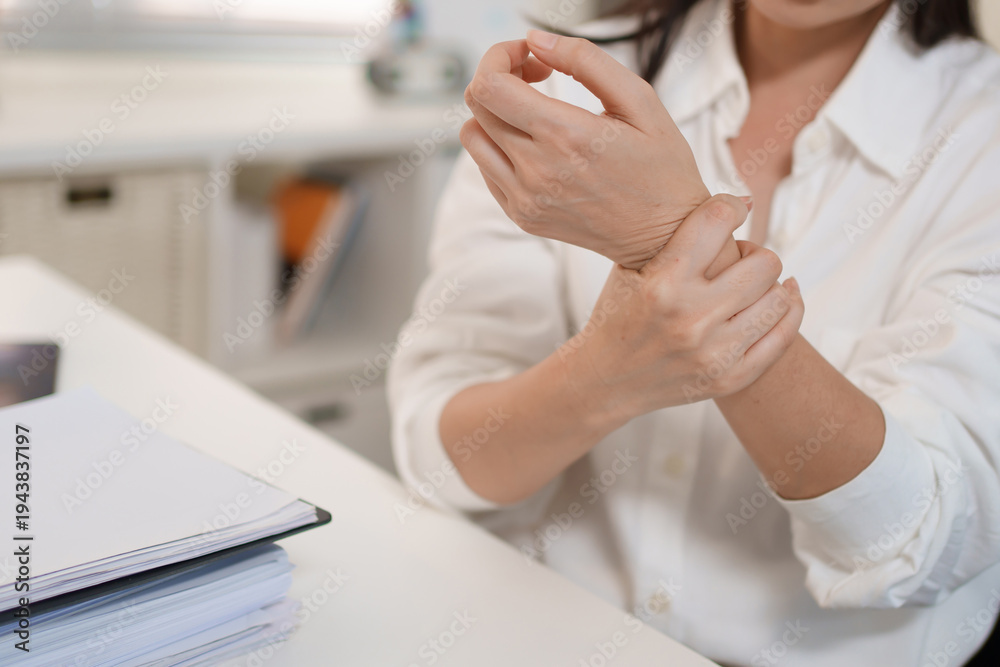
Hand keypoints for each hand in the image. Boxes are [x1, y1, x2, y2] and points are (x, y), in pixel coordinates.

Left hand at [461, 30, 713, 269]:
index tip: (530, 55)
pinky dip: (500, 146)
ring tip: (534, 111)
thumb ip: (586, 61)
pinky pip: (485, 168)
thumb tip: (535, 40)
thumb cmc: (661, 168)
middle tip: (538, 75)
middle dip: (501, 75)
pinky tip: (537, 144)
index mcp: (566, 136)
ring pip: (473, 137)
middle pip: (477, 105)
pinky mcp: (521, 215)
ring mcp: (524, 198)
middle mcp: (536, 170)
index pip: (491, 85)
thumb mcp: (640, 101)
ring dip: (494, 112)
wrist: (664, 238)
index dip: (500, 56)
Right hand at [563, 195, 803, 421]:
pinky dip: (790, 311)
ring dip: (772, 284)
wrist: (606, 381)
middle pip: (764, 263)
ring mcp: (713, 353)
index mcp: (662, 283)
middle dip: (756, 254)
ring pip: (779, 298)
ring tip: (755, 282)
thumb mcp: (631, 269)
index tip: (732, 210)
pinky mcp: (728, 378)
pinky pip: (783, 337)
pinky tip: (784, 298)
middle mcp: (690, 317)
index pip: (717, 221)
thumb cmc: (619, 314)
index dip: (731, 207)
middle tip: (742, 259)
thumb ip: (675, 236)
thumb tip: (741, 201)